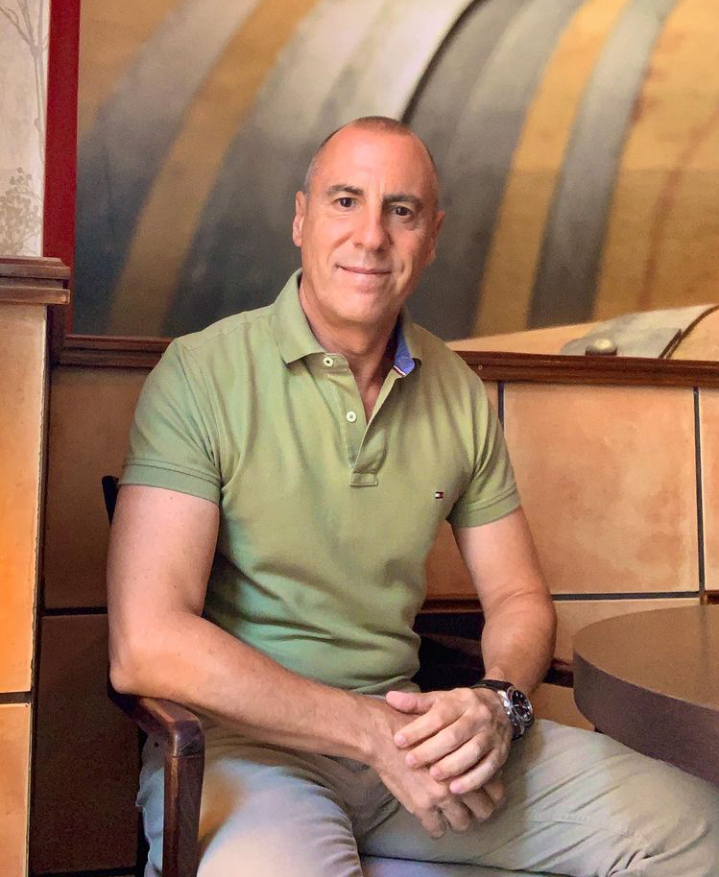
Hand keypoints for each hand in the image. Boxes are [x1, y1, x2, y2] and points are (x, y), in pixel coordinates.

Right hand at [362, 698, 481, 836]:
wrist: (385, 737)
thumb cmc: (414, 728)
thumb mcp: (444, 730)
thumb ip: (463, 748)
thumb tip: (477, 760)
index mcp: (468, 762)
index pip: (495, 789)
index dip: (492, 795)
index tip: (485, 794)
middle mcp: (460, 781)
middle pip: (483, 810)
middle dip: (479, 812)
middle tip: (470, 808)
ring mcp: (441, 797)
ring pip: (462, 823)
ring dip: (458, 821)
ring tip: (451, 815)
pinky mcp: (422, 807)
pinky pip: (437, 829)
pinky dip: (436, 827)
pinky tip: (432, 820)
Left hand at [386, 687, 511, 796]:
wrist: (501, 706)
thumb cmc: (461, 706)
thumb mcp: (440, 698)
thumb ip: (416, 702)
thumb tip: (390, 698)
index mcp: (460, 701)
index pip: (438, 715)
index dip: (418, 728)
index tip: (398, 740)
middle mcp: (477, 717)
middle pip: (454, 734)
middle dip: (431, 750)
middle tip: (410, 761)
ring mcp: (491, 735)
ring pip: (472, 752)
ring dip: (452, 766)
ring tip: (433, 776)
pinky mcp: (500, 753)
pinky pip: (488, 768)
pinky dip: (472, 780)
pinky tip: (456, 789)